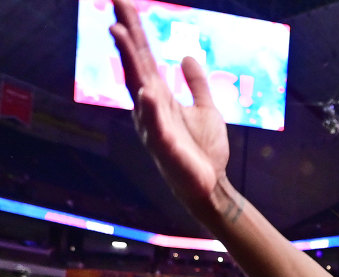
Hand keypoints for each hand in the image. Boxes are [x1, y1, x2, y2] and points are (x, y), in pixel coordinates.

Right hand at [110, 0, 230, 211]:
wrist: (211, 185)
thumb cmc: (203, 150)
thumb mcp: (206, 109)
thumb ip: (197, 84)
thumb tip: (187, 56)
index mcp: (159, 96)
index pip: (144, 58)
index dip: (135, 31)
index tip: (124, 2)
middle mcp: (150, 106)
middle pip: (136, 64)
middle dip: (126, 35)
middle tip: (116, 5)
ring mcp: (154, 125)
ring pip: (138, 87)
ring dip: (129, 60)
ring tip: (120, 33)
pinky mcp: (165, 146)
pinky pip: (155, 125)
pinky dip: (150, 108)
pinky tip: (146, 91)